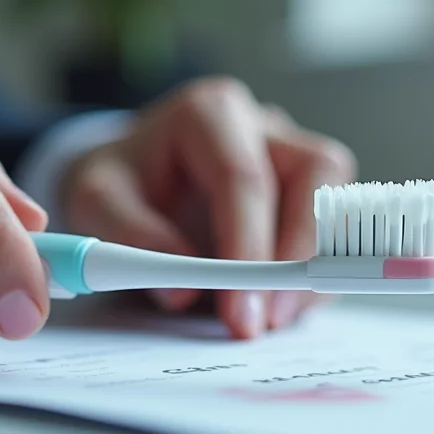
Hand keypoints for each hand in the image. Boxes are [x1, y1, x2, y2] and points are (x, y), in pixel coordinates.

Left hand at [60, 77, 355, 338]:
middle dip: (299, 255)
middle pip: (315, 173)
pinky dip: (314, 277)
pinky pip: (334, 234)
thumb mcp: (95, 201)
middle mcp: (263, 126)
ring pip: (338, 200)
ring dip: (316, 266)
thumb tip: (184, 291)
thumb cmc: (119, 183)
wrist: (130, 181)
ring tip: (276, 319)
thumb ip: (131, 237)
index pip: (244, 176)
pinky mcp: (307, 195)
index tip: (241, 310)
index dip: (249, 246)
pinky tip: (282, 308)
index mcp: (209, 113)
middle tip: (270, 320)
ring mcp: (292, 156)